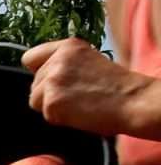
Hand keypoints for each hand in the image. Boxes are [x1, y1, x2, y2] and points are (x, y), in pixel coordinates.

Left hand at [23, 38, 160, 137]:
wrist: (132, 101)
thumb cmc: (115, 86)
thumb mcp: (88, 61)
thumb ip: (64, 65)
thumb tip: (41, 76)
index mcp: (67, 46)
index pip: (30, 58)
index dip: (38, 71)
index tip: (50, 80)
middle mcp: (56, 60)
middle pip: (34, 83)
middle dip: (49, 93)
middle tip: (77, 96)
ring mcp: (52, 80)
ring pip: (35, 100)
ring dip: (52, 106)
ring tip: (78, 104)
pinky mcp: (52, 101)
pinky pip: (45, 114)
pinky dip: (59, 118)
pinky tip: (79, 112)